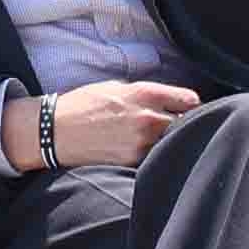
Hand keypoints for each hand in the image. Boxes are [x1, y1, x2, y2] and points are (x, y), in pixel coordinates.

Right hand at [43, 80, 201, 170]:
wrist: (57, 131)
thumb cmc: (85, 104)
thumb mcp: (118, 87)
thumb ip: (147, 94)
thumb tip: (169, 102)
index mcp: (146, 94)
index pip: (190, 100)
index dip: (191, 104)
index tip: (188, 107)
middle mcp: (148, 118)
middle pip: (188, 122)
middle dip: (185, 122)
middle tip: (178, 123)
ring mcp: (142, 143)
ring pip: (172, 141)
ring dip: (171, 139)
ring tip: (159, 136)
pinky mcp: (133, 161)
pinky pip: (156, 156)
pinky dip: (156, 153)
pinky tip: (146, 149)